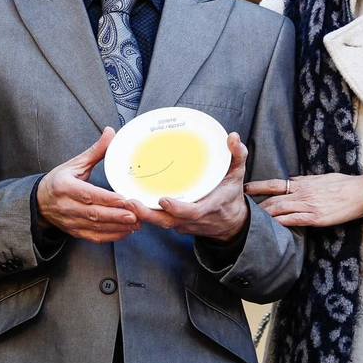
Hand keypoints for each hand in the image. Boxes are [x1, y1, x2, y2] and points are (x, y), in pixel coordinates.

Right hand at [36, 128, 138, 243]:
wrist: (40, 202)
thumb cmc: (59, 181)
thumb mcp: (74, 164)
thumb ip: (95, 151)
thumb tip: (110, 132)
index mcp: (64, 187)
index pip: (88, 194)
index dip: (107, 198)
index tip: (124, 199)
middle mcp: (66, 206)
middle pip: (94, 213)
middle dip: (116, 215)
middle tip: (136, 214)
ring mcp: (70, 221)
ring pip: (96, 227)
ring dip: (118, 226)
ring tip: (136, 223)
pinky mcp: (75, 232)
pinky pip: (95, 237)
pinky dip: (111, 236)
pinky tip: (126, 231)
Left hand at [134, 134, 249, 241]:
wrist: (230, 222)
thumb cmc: (231, 195)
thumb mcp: (238, 174)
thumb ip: (237, 155)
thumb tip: (233, 137)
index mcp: (209, 206)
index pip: (192, 212)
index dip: (178, 208)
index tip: (163, 200)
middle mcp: (193, 219)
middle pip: (168, 221)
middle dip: (148, 213)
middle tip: (129, 200)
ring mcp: (182, 224)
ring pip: (159, 222)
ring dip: (141, 214)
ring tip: (124, 200)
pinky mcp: (175, 224)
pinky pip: (158, 221)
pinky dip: (144, 214)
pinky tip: (130, 203)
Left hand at [248, 173, 362, 228]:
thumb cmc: (345, 184)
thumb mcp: (323, 178)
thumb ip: (306, 180)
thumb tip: (292, 179)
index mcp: (304, 183)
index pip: (275, 184)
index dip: (258, 186)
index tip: (245, 188)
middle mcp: (303, 193)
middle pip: (273, 199)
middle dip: (257, 205)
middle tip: (241, 210)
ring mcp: (309, 205)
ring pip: (280, 209)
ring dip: (265, 215)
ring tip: (251, 221)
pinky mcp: (317, 217)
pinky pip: (294, 220)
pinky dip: (281, 223)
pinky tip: (271, 227)